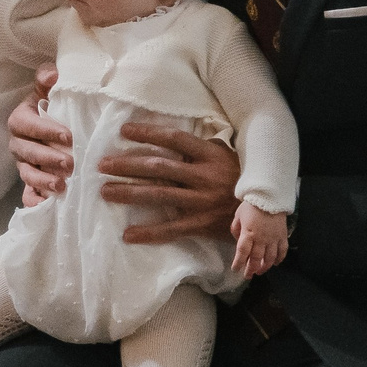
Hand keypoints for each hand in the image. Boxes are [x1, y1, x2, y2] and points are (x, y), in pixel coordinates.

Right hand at [9, 66, 70, 203]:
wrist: (56, 123)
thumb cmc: (53, 104)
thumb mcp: (48, 89)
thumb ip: (48, 79)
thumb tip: (52, 74)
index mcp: (21, 119)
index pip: (26, 125)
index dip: (44, 130)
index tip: (68, 135)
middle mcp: (19, 143)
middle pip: (27, 152)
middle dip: (47, 158)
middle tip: (70, 163)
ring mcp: (24, 164)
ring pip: (27, 174)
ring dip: (42, 181)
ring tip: (62, 185)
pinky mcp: (31, 182)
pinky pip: (28, 194)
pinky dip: (34, 201)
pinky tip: (45, 206)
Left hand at [105, 123, 241, 244]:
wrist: (264, 213)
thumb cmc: (241, 180)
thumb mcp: (227, 156)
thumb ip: (203, 148)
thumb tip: (176, 138)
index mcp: (210, 155)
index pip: (174, 139)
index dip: (149, 133)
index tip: (124, 131)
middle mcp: (203, 176)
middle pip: (159, 167)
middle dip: (127, 165)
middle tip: (102, 165)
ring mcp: (201, 201)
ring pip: (159, 195)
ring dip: (130, 192)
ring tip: (106, 191)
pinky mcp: (201, 224)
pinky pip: (171, 230)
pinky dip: (149, 233)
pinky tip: (128, 235)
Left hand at [232, 203, 288, 275]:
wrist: (270, 196)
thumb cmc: (251, 205)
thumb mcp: (238, 216)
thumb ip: (236, 229)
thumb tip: (237, 239)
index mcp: (248, 233)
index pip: (242, 252)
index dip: (238, 263)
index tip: (235, 269)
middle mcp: (261, 239)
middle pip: (256, 258)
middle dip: (251, 269)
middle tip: (248, 275)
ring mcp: (273, 238)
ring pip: (269, 258)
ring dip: (265, 267)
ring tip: (260, 271)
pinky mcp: (282, 236)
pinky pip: (282, 251)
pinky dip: (279, 259)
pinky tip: (276, 263)